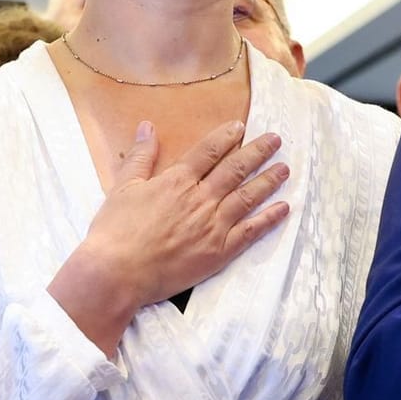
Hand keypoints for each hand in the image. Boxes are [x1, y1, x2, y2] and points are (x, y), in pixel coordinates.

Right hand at [49, 120, 290, 354]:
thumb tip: (148, 126)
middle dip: (257, 152)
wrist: (118, 273)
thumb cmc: (115, 230)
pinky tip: (283, 208)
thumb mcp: (123, 187)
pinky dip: (269, 219)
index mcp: (177, 181)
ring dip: (268, 180)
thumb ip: (141, 156)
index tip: (240, 126)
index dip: (226, 137)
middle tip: (276, 139)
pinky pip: (250, 232)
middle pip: (235, 169)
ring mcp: (213, 226)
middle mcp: (201, 199)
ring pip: (247, 197)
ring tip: (285, 168)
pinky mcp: (219, 252)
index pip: (208, 152)